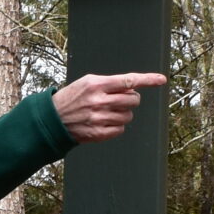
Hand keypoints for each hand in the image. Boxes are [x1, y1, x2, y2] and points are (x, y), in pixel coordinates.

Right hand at [52, 72, 168, 141]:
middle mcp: (99, 101)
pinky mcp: (98, 133)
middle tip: (122, 99)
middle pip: (133, 100)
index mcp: (96, 84)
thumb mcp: (87, 82)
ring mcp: (99, 119)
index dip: (147, 80)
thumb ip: (110, 84)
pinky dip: (116, 127)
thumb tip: (133, 89)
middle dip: (132, 99)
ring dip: (123, 113)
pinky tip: (104, 123)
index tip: (161, 80)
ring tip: (108, 112)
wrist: (53, 119)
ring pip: (128, 116)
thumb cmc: (73, 98)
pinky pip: (120, 130)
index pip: (128, 80)